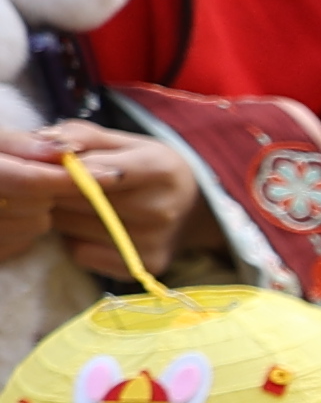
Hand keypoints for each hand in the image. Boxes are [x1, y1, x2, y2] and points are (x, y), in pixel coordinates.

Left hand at [0, 129, 197, 277]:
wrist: (193, 210)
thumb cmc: (148, 168)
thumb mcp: (123, 142)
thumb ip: (81, 135)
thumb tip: (44, 144)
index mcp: (159, 168)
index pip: (88, 172)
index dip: (58, 170)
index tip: (48, 167)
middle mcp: (160, 208)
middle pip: (75, 200)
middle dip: (55, 190)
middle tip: (56, 184)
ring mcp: (153, 241)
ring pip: (72, 228)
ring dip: (61, 215)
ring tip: (74, 205)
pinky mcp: (143, 267)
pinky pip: (83, 254)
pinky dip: (75, 241)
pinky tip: (88, 229)